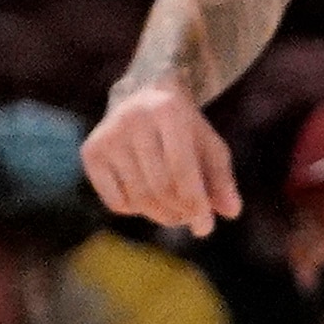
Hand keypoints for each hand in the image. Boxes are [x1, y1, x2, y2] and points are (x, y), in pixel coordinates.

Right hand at [82, 77, 240, 234]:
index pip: (181, 169)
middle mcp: (133, 118)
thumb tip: (232, 212)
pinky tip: (146, 197)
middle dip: (179, 212)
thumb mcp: (209, 147)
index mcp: (167, 110)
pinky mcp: (91, 151)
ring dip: (160, 215)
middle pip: (159, 186)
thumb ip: (221, 179)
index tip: (205, 227)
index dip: (195, 203)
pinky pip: (115, 202)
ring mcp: (108, 135)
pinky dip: (135, 210)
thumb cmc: (185, 128)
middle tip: (190, 220)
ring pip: (138, 197)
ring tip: (175, 213)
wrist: (143, 96)